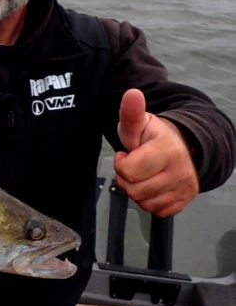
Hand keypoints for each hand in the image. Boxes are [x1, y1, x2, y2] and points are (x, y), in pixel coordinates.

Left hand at [114, 89, 198, 216]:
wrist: (178, 146)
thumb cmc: (151, 136)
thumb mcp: (138, 123)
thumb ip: (131, 113)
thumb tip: (132, 94)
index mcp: (167, 150)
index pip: (129, 171)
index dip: (121, 163)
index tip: (126, 154)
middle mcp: (181, 170)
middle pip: (134, 190)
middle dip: (126, 179)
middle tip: (133, 166)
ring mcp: (185, 187)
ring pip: (144, 203)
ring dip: (136, 191)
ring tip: (143, 175)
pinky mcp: (184, 200)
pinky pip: (156, 211)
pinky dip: (149, 201)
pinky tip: (152, 185)